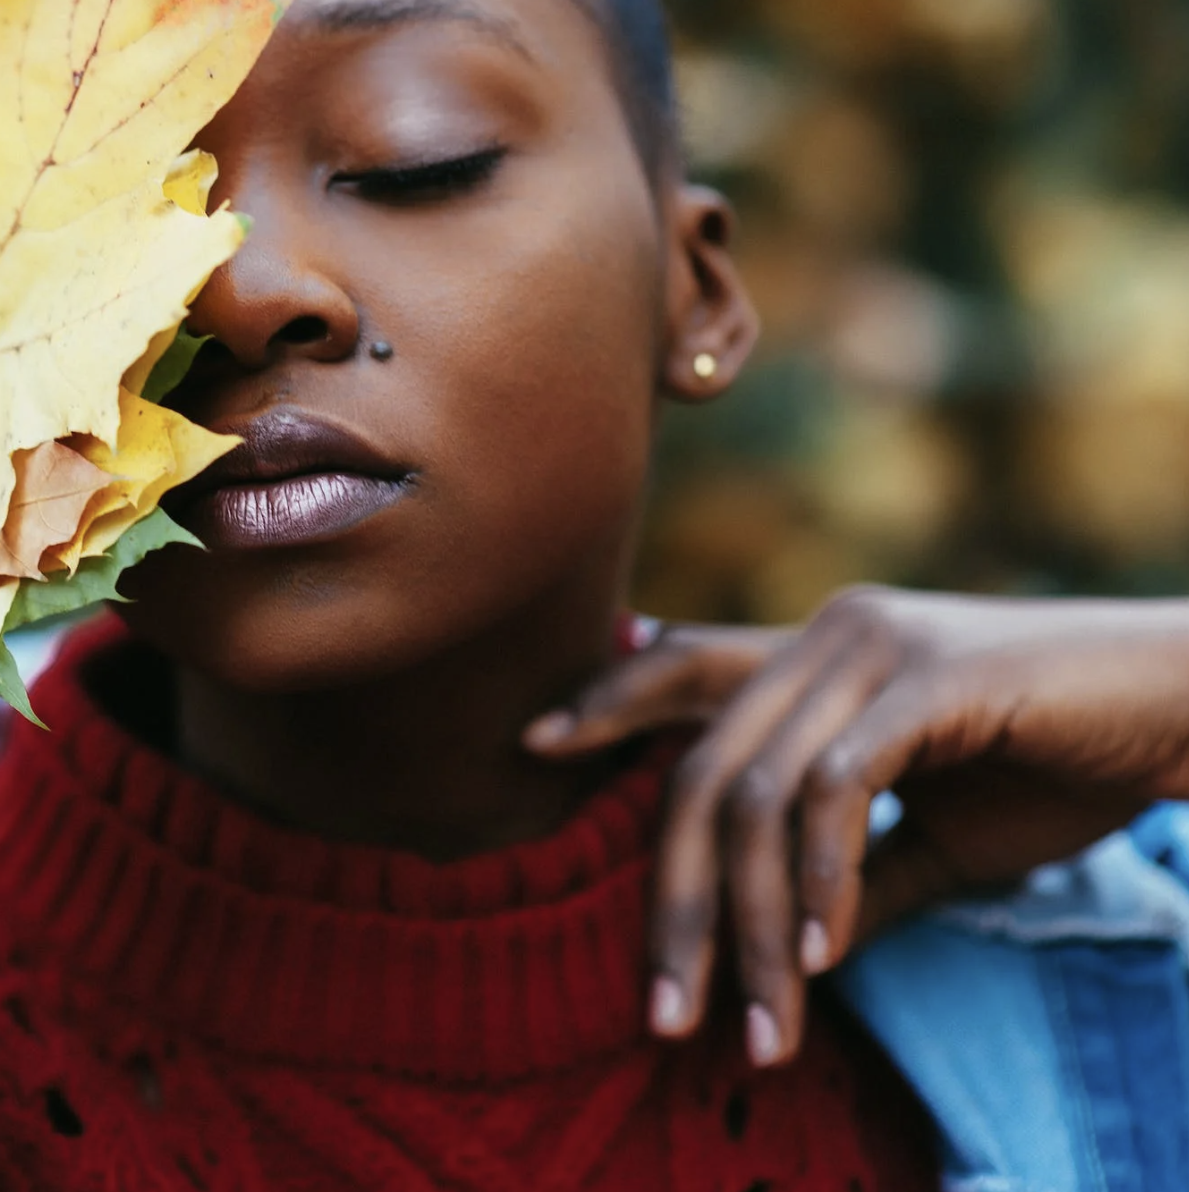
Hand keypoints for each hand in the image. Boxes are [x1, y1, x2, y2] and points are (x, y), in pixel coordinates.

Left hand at [528, 589, 1188, 1067]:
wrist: (1181, 714)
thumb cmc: (1060, 763)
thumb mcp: (938, 836)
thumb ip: (853, 876)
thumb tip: (782, 947)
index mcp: (818, 654)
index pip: (686, 667)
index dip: (606, 699)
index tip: (530, 742)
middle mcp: (827, 633)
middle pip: (700, 770)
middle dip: (676, 901)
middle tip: (663, 1009)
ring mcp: (873, 645)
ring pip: (757, 794)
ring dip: (752, 924)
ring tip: (759, 1021)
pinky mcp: (928, 677)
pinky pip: (836, 789)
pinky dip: (821, 880)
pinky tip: (820, 954)